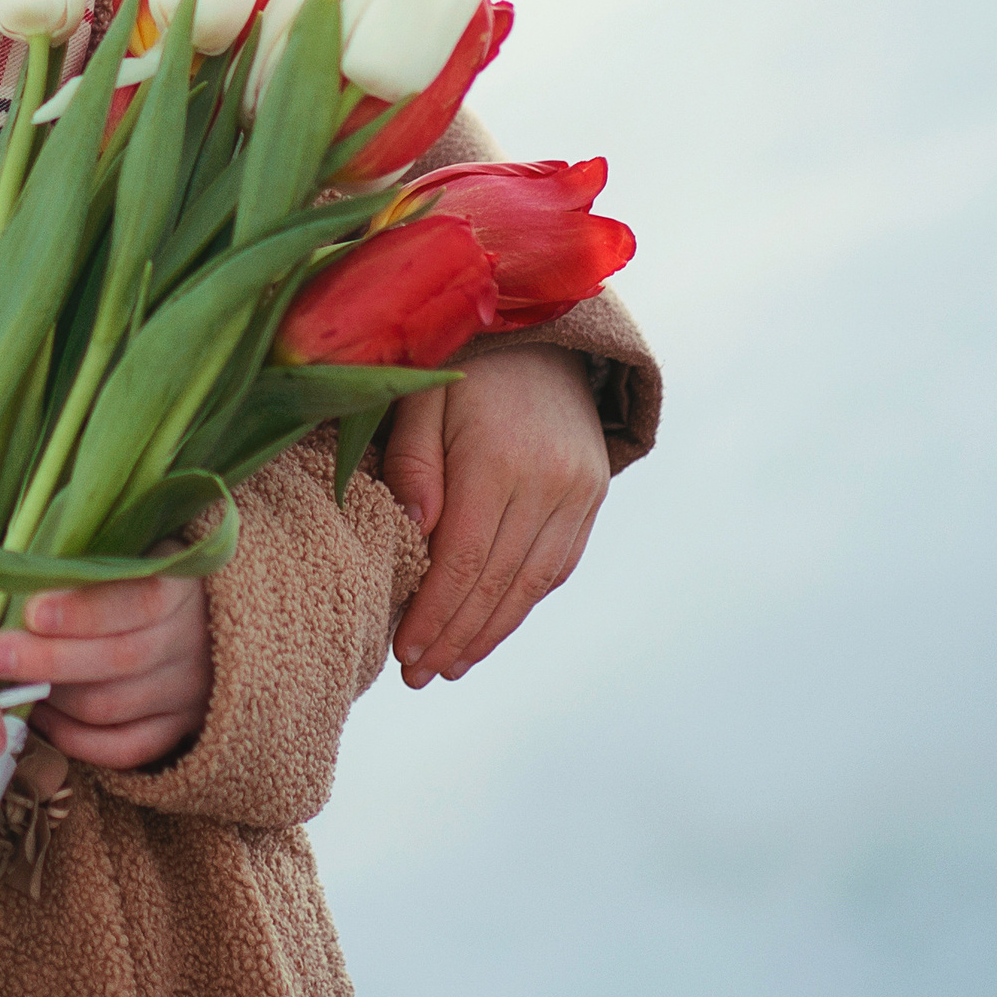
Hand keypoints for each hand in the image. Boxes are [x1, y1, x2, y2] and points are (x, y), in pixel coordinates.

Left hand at [0, 574, 211, 769]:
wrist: (199, 619)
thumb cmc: (141, 572)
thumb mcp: (130, 549)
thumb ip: (86, 558)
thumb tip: (16, 564)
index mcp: (180, 586)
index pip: (138, 601)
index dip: (84, 611)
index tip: (32, 612)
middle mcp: (189, 643)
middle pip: (117, 660)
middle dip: (47, 659)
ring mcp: (186, 692)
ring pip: (111, 706)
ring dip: (53, 698)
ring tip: (5, 684)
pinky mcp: (177, 730)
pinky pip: (122, 748)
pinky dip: (75, 738)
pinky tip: (40, 716)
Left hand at [384, 342, 607, 686]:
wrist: (538, 323)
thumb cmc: (458, 360)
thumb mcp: (418, 393)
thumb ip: (413, 460)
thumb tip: (418, 534)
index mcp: (499, 458)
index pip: (465, 559)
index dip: (435, 612)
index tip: (404, 649)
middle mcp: (548, 481)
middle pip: (499, 582)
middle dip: (457, 636)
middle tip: (419, 673)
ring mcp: (578, 490)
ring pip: (533, 584)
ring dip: (491, 632)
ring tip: (450, 664)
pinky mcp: (592, 493)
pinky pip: (558, 565)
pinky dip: (523, 602)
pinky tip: (491, 626)